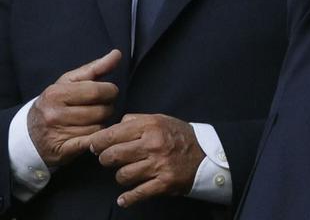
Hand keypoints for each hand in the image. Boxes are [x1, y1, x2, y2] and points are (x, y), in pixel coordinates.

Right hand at [28, 49, 120, 167]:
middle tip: (100, 108)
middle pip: (101, 110)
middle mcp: (54, 113)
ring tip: (93, 121)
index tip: (107, 93)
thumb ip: (95, 68)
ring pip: (99, 127)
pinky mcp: (63, 150)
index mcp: (57, 93)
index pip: (99, 91)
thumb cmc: (55, 103)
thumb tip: (117, 54)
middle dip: (107, 108)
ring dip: (101, 124)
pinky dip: (97, 138)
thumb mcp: (69, 82)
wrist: (27, 134)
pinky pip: (93, 142)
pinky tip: (93, 134)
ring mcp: (57, 133)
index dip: (110, 91)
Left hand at [90, 114, 205, 207]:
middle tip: (108, 159)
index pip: (112, 135)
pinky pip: (137, 193)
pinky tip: (124, 198)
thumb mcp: (161, 119)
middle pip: (112, 156)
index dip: (98, 142)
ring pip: (122, 175)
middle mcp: (154, 144)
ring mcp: (159, 165)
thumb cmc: (180, 136)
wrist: (207, 154)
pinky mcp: (164, 182)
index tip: (94, 146)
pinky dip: (128, 198)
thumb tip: (113, 127)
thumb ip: (136, 120)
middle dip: (105, 160)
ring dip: (121, 176)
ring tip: (128, 172)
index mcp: (151, 126)